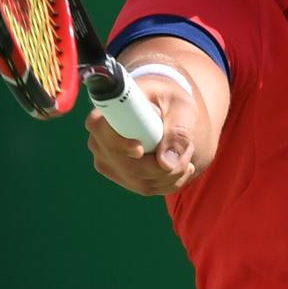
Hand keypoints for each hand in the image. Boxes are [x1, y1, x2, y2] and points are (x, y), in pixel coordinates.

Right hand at [85, 79, 197, 195]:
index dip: (119, 144)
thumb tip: (166, 164)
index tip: (139, 150)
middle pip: (128, 167)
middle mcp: (99, 142)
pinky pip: (148, 188)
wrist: (164, 107)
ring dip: (173, 172)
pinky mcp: (120, 176)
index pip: (101, 131)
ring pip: (141, 182)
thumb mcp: (181, 106)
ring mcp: (107, 162)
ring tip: (186, 149)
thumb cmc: (170, 100)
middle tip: (188, 147)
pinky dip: (171, 180)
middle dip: (165, 165)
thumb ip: (178, 131)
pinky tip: (182, 163)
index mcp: (106, 114)